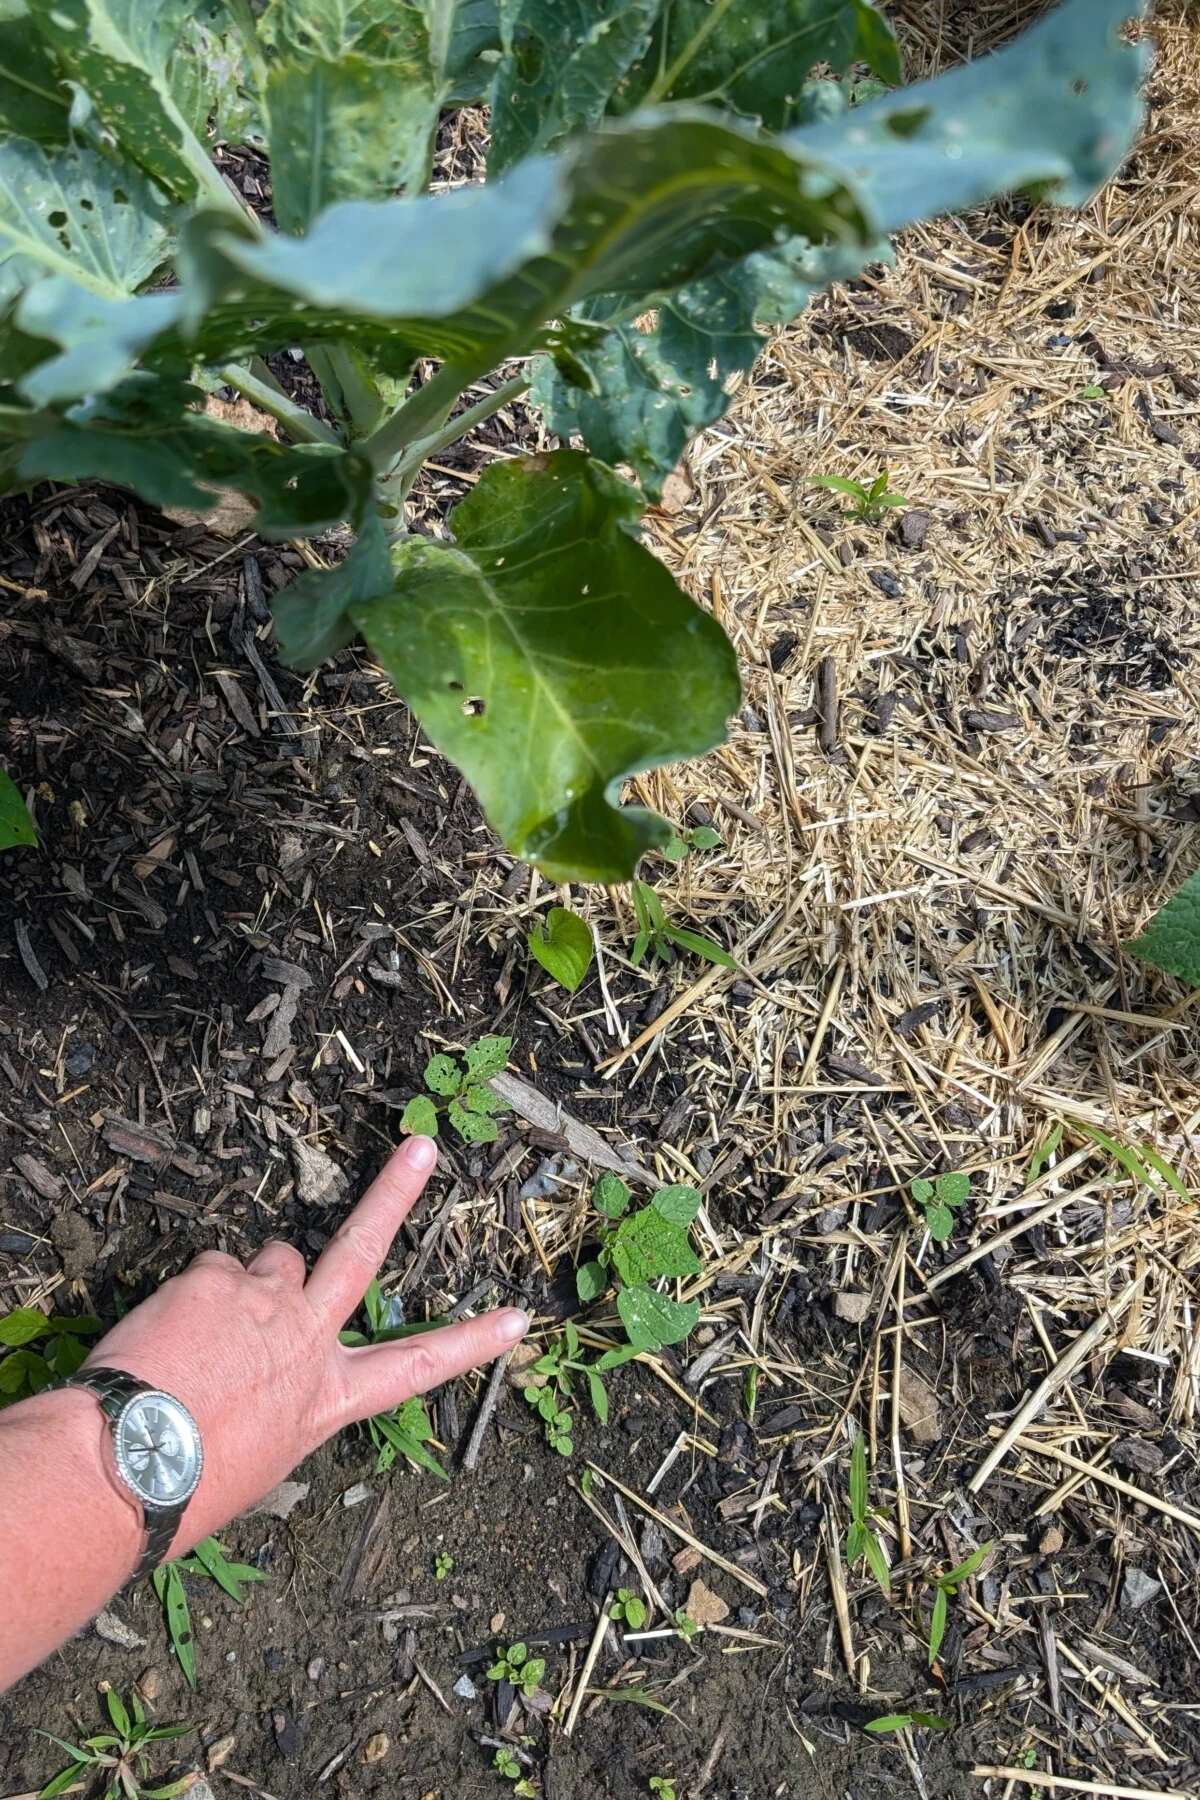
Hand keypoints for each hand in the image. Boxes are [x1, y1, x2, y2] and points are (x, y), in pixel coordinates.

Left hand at [83, 1135, 525, 1549]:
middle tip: (420, 1147)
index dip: (470, 1342)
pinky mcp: (215, 1276)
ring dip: (249, 1282)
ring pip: (269, 1260)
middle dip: (395, 1193)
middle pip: (362, 1249)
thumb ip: (273, 1403)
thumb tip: (254, 1377)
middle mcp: (307, 1340)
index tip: (515, 1319)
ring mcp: (264, 1299)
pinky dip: (192, 1293)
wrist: (123, 1468)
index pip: (415, 1368)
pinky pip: (209, 1268)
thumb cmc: (180, 1486)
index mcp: (325, 1399)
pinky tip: (169, 1333)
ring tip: (208, 1331)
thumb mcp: (254, 1459)